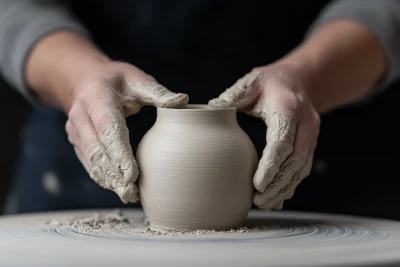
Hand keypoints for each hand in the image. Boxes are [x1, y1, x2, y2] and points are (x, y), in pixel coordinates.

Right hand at [65, 61, 187, 202]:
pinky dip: (101, 176)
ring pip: (91, 159)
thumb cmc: (117, 81)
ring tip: (127, 195)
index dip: (119, 152)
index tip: (132, 174)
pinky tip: (115, 187)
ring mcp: (76, 129)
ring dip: (108, 179)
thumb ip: (158, 92)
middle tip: (131, 192)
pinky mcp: (77, 140)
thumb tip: (183, 101)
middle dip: (114, 173)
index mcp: (97, 97)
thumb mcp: (137, 79)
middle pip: (98, 149)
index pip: (108, 128)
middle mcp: (81, 115)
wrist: (86, 81)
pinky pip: (88, 161)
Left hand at [209, 64, 319, 209]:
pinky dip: (291, 184)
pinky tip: (278, 197)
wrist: (298, 80)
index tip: (258, 185)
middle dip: (278, 184)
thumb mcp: (251, 82)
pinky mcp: (311, 143)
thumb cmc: (269, 83)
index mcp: (288, 108)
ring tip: (266, 204)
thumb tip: (210, 110)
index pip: (282, 142)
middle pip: (295, 161)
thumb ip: (233, 96)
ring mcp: (311, 135)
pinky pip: (303, 168)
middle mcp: (306, 123)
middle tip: (259, 201)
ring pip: (302, 168)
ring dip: (285, 188)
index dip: (271, 165)